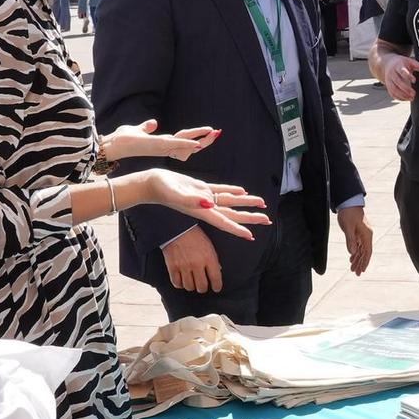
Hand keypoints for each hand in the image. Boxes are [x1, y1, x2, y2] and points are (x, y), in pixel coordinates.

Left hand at [105, 119, 219, 162]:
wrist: (113, 144)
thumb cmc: (123, 139)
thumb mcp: (138, 130)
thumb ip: (147, 127)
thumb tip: (153, 122)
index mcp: (162, 143)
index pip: (184, 139)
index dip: (196, 136)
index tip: (208, 132)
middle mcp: (165, 147)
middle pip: (190, 144)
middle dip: (205, 139)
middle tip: (218, 133)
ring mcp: (163, 147)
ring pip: (187, 144)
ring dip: (202, 140)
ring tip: (214, 135)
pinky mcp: (158, 145)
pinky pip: (176, 144)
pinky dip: (188, 144)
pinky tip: (198, 143)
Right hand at [133, 169, 271, 240]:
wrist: (150, 183)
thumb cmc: (160, 189)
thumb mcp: (175, 194)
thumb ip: (191, 199)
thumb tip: (208, 203)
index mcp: (201, 210)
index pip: (224, 222)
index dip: (237, 229)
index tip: (251, 235)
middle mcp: (205, 206)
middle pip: (232, 214)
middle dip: (250, 217)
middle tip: (268, 220)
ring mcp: (204, 197)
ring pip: (230, 201)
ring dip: (246, 203)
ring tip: (262, 204)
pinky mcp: (201, 187)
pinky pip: (221, 190)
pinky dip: (232, 191)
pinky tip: (242, 191)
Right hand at [162, 225, 222, 294]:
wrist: (177, 228)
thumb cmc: (195, 236)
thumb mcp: (209, 245)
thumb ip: (213, 259)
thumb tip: (218, 271)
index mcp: (209, 258)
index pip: (216, 279)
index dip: (217, 286)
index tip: (216, 288)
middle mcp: (197, 264)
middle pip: (202, 287)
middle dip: (203, 288)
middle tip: (202, 286)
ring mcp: (184, 266)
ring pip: (189, 287)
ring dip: (191, 286)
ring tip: (192, 282)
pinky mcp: (173, 267)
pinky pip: (177, 283)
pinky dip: (180, 284)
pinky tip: (182, 280)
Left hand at [338, 205, 372, 274]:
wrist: (348, 202)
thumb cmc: (348, 213)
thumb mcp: (348, 227)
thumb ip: (350, 240)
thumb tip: (352, 253)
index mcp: (366, 234)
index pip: (367, 251)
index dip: (365, 261)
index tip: (362, 270)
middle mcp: (366, 235)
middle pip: (365, 252)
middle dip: (361, 263)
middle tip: (357, 273)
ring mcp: (362, 234)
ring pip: (361, 250)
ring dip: (357, 259)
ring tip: (353, 268)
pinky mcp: (358, 233)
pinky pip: (358, 245)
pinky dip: (355, 252)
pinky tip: (352, 258)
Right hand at [381, 51, 418, 101]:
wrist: (388, 63)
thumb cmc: (402, 63)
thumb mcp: (410, 62)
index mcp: (398, 66)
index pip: (402, 71)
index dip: (408, 76)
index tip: (414, 81)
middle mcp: (392, 73)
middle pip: (397, 81)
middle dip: (405, 89)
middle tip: (414, 94)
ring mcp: (389, 80)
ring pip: (394, 89)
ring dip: (402, 95)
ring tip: (412, 98)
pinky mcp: (388, 86)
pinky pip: (392, 93)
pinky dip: (399, 98)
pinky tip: (406, 99)